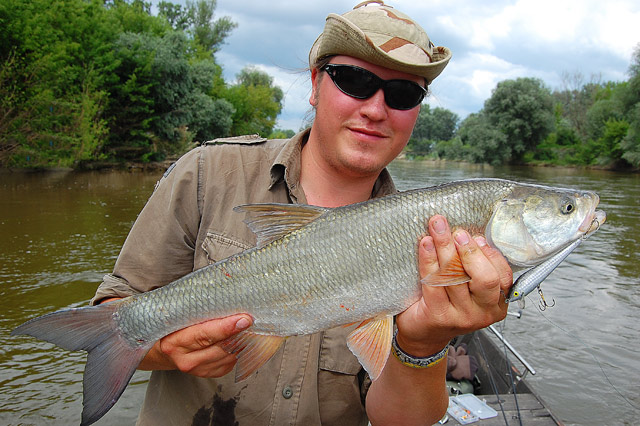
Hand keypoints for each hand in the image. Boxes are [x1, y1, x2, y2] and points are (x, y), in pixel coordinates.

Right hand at [141, 314, 252, 377]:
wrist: (165, 349)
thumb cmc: (174, 327)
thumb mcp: (180, 316)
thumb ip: (199, 312)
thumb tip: (229, 303)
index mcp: (174, 343)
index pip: (205, 335)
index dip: (227, 327)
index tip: (245, 319)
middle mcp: (185, 361)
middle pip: (221, 347)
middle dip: (238, 333)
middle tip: (249, 318)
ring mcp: (197, 370)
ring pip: (229, 355)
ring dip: (240, 341)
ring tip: (243, 327)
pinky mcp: (209, 374)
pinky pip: (230, 362)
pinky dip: (237, 350)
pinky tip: (235, 339)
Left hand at [395, 215, 511, 355]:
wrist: (424, 332)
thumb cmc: (447, 303)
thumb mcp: (469, 286)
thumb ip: (475, 265)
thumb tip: (473, 237)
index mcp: (497, 303)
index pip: (502, 275)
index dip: (488, 253)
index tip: (473, 235)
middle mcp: (483, 312)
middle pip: (484, 278)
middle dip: (469, 250)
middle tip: (456, 232)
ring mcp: (462, 316)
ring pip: (456, 277)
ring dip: (444, 247)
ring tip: (436, 228)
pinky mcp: (439, 316)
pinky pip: (434, 282)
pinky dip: (428, 259)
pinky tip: (425, 244)